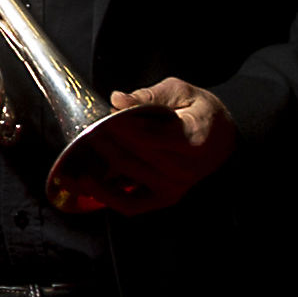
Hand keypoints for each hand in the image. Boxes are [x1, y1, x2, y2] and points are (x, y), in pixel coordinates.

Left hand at [61, 76, 237, 215]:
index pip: (149, 136)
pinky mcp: (164, 198)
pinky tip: (84, 182)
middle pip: (133, 156)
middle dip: (103, 140)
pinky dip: (105, 196)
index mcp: (194, 139)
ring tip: (75, 149)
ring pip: (127, 176)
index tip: (100, 116)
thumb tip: (118, 100)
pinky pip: (131, 204)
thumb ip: (149, 96)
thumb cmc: (199, 111)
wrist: (222, 139)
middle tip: (82, 126)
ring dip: (98, 164)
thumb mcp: (181, 92)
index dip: (120, 127)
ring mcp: (175, 187)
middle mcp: (185, 169)